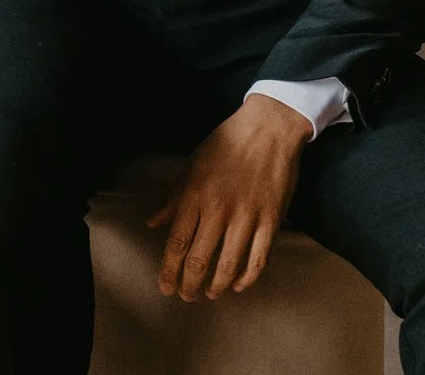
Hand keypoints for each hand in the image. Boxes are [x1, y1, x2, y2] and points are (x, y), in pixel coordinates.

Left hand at [149, 93, 311, 300]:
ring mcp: (247, 216)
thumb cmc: (226, 143)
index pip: (177, 243)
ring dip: (217, 286)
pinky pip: (259, 258)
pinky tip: (238, 284)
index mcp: (195, 195)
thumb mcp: (191, 165)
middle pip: (200, 259)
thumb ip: (172, 197)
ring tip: (210, 294)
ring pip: (228, 264)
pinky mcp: (271, 220)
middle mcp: (219, 210)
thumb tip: (153, 223)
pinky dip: (248, 277)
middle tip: (186, 297)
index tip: (165, 287)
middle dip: (189, 284)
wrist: (268, 128)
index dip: (169, 270)